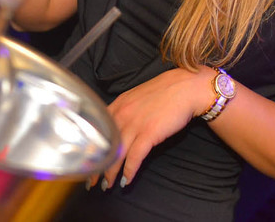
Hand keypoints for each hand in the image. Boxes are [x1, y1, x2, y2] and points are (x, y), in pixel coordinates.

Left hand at [91, 67, 212, 190]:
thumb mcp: (137, 96)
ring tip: (107, 186)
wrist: (186, 87)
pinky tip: (126, 181)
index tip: (88, 161)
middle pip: (104, 146)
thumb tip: (118, 125)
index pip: (97, 131)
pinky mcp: (149, 133)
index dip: (91, 149)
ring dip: (110, 174)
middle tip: (92, 181)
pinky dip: (129, 171)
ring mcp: (135, 124)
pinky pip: (135, 157)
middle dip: (97, 166)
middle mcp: (122, 114)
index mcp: (118, 105)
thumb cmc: (165, 91)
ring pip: (116, 155)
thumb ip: (125, 110)